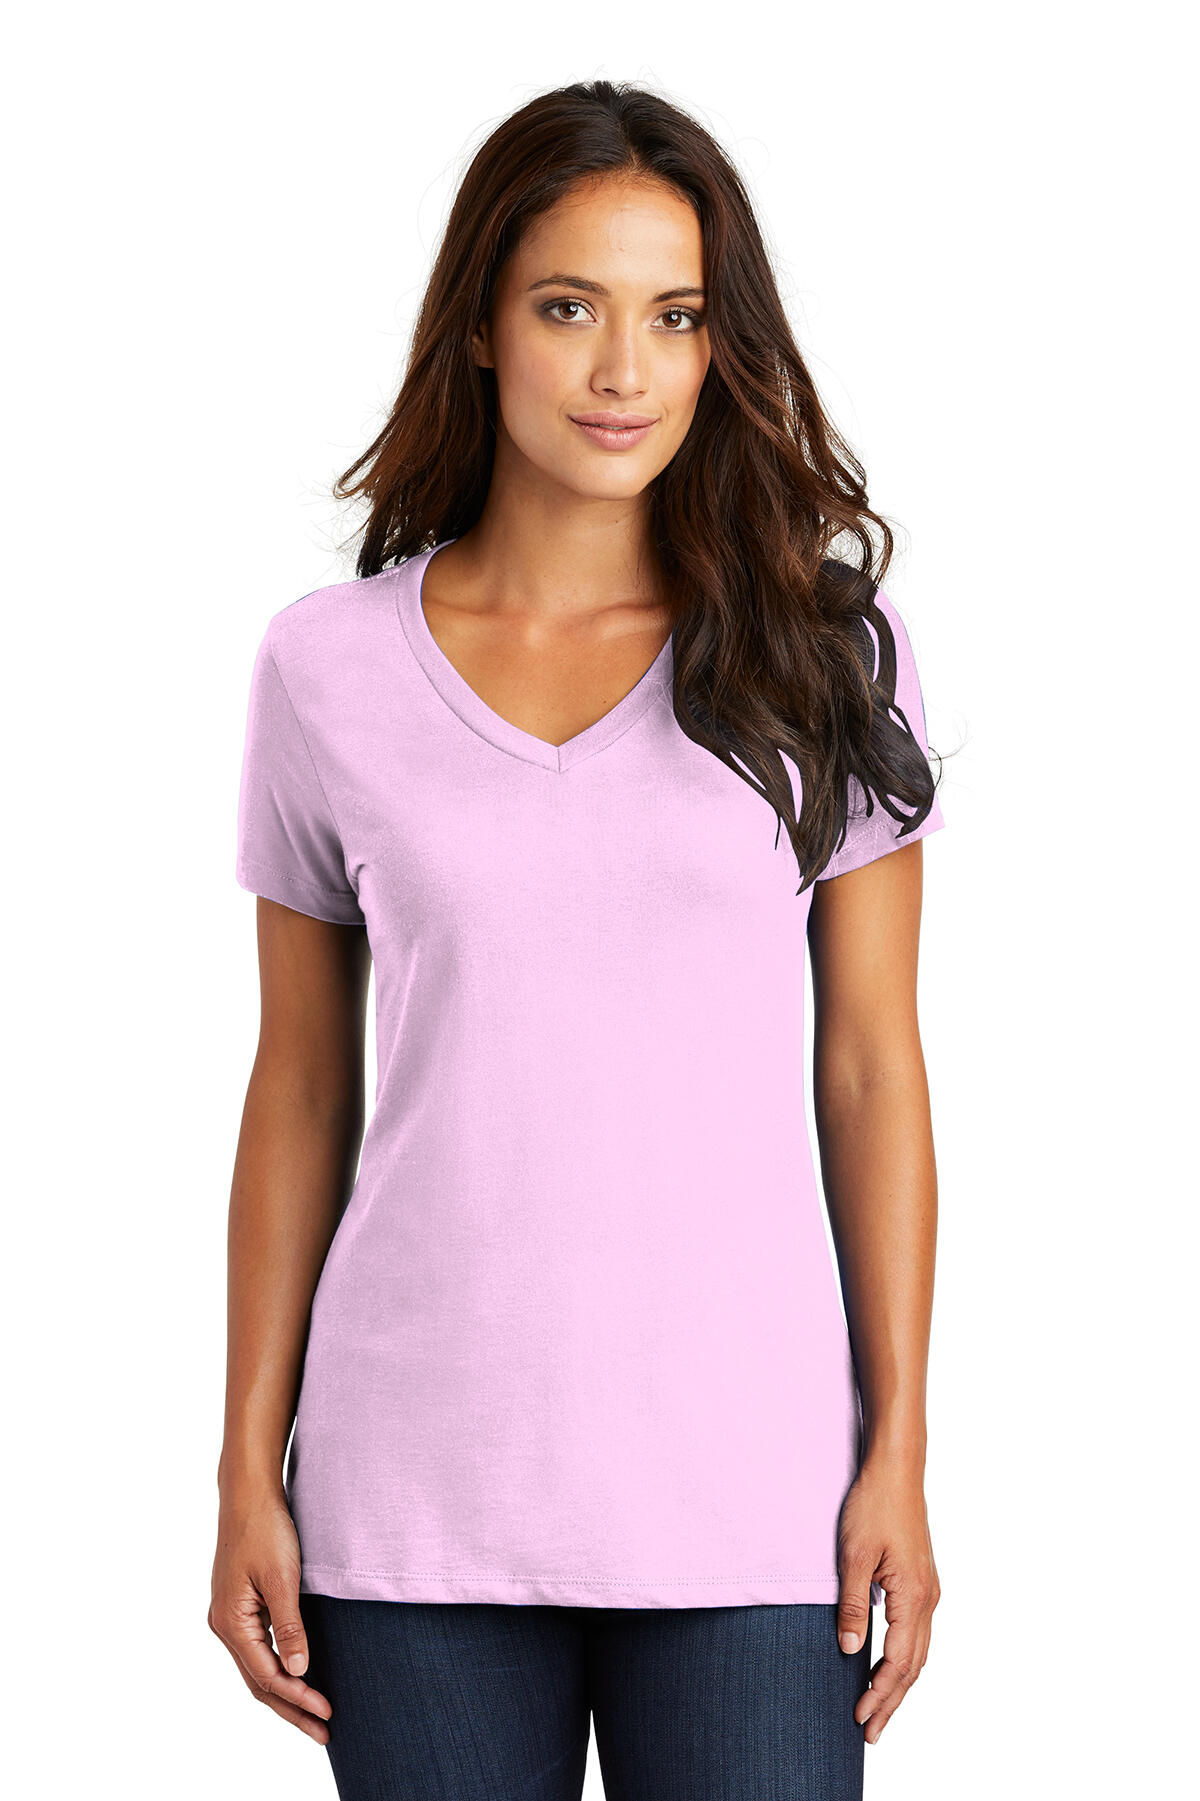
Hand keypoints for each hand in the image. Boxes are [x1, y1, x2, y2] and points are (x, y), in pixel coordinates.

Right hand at [209, 1486, 331, 1743]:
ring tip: (315, 1715)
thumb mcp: (281, 1577)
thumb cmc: (265, 1528)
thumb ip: (289, 1626)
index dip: (299, 1698)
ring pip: (258, 1669)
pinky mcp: (240, 1606)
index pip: (267, 1676)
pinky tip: (298, 1676)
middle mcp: (225, 1626)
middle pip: (259, 1682)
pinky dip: (279, 1669)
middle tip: (324, 1733)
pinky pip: (259, 1650)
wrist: (248, 1492)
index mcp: (231, 1623)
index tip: (328, 1713)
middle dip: (292, 1710)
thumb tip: (298, 1672)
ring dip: (286, 1694)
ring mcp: (231, 1617)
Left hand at [836, 1456, 939, 1745]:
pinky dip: (905, 1659)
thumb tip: (851, 1650)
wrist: (896, 1471)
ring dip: (899, 1683)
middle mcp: (928, 1599)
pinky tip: (889, 1667)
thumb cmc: (873, 1506)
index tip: (860, 1718)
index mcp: (913, 1596)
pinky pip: (918, 1634)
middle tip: (870, 1732)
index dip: (880, 1694)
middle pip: (913, 1666)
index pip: (899, 1662)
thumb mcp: (853, 1556)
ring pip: (919, 1652)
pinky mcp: (922, 1582)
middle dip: (891, 1701)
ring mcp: (929, 1591)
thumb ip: (852, 1605)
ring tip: (879, 1709)